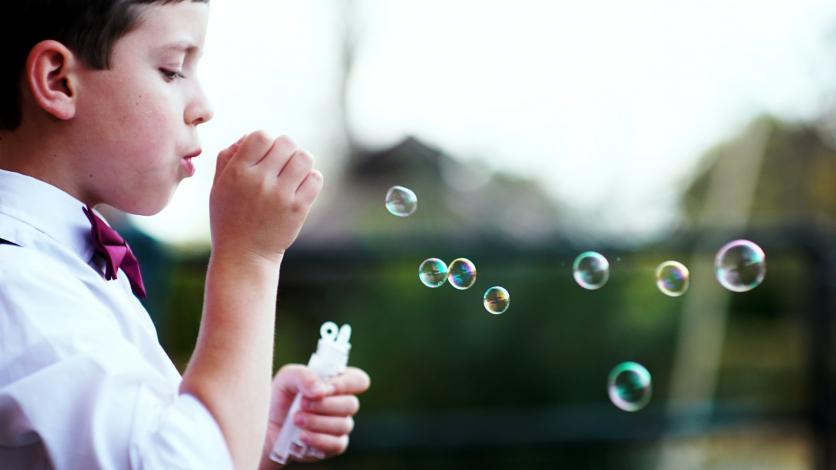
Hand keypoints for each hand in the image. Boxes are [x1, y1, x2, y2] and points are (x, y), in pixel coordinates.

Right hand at [210, 131, 322, 263]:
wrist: (244, 256)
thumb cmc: (229, 219)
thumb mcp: (217, 187)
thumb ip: (227, 157)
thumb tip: (248, 137)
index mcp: (238, 172)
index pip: (261, 136)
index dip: (266, 141)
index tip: (264, 156)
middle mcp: (260, 181)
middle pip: (286, 143)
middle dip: (285, 150)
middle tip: (280, 166)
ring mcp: (281, 195)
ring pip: (304, 157)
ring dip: (300, 162)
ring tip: (292, 174)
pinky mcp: (298, 208)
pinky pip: (315, 178)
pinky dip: (311, 179)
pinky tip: (300, 187)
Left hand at [261, 364, 370, 467]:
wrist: (265, 426)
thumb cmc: (280, 397)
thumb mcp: (287, 378)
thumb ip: (304, 376)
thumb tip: (321, 390)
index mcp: (337, 383)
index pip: (359, 381)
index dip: (345, 384)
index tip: (323, 389)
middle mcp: (342, 404)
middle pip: (352, 404)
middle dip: (324, 405)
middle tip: (301, 404)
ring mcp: (340, 426)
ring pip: (343, 424)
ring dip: (317, 422)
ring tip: (296, 420)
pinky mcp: (333, 446)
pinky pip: (336, 444)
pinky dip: (318, 439)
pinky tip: (301, 436)